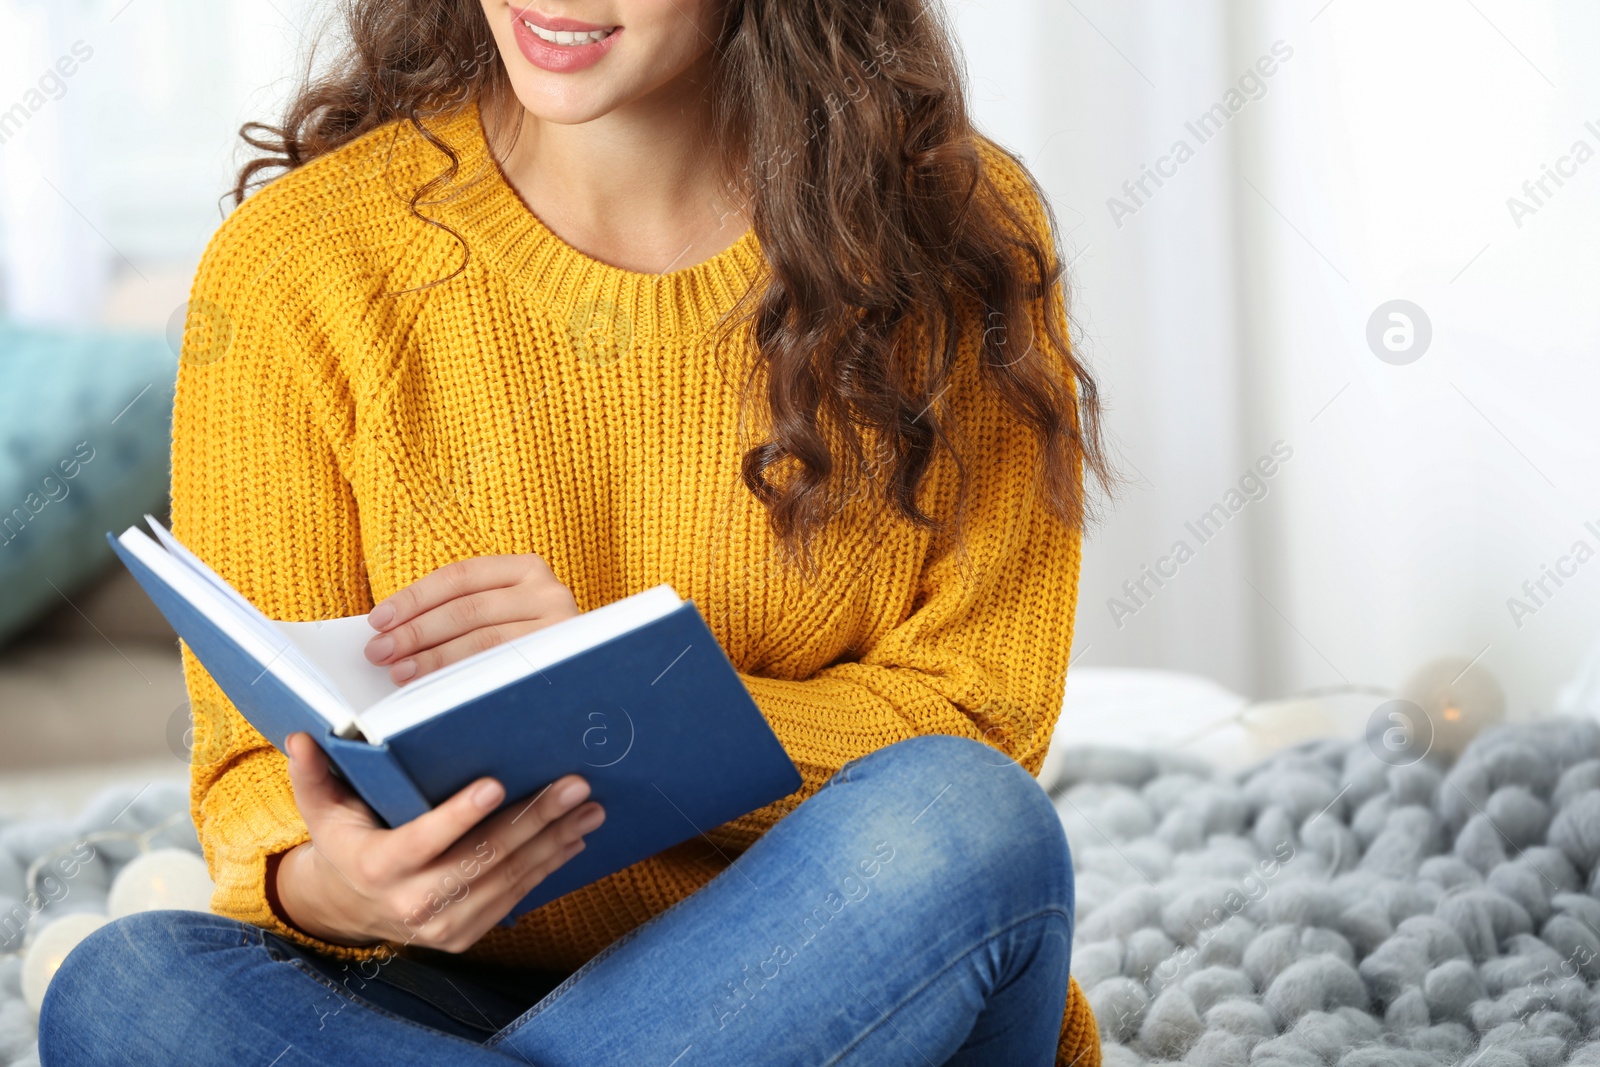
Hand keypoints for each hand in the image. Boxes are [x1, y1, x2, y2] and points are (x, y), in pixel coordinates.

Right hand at [273, 732, 603, 951]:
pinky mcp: (468, 934)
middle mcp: (413, 903)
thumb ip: (313, 774)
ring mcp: (444, 925)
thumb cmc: (346, 842)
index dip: (460, 815)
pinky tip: (574, 837)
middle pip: (482, 859)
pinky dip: (548, 865)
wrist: (351, 908)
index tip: (496, 784)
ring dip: (554, 841)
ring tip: (588, 807)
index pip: (424, 840)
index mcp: (377, 868)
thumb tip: (303, 737)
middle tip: (573, 785)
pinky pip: (515, 896)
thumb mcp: (321, 810)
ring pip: (508, 879)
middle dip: (533, 820)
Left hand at [365, 554, 578, 684]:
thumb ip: (455, 612)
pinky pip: (501, 668)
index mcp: (526, 567)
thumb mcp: (497, 611)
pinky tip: (435, 688)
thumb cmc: (524, 639)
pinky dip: (462, 678)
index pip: (459, 577)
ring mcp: (559, 625)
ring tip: (399, 673)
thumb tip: (391, 631)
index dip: (414, 599)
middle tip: (379, 652)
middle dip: (416, 631)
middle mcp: (548, 590)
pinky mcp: (560, 659)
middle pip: (467, 609)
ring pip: (483, 641)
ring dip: (433, 658)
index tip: (378, 621)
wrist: (591, 671)